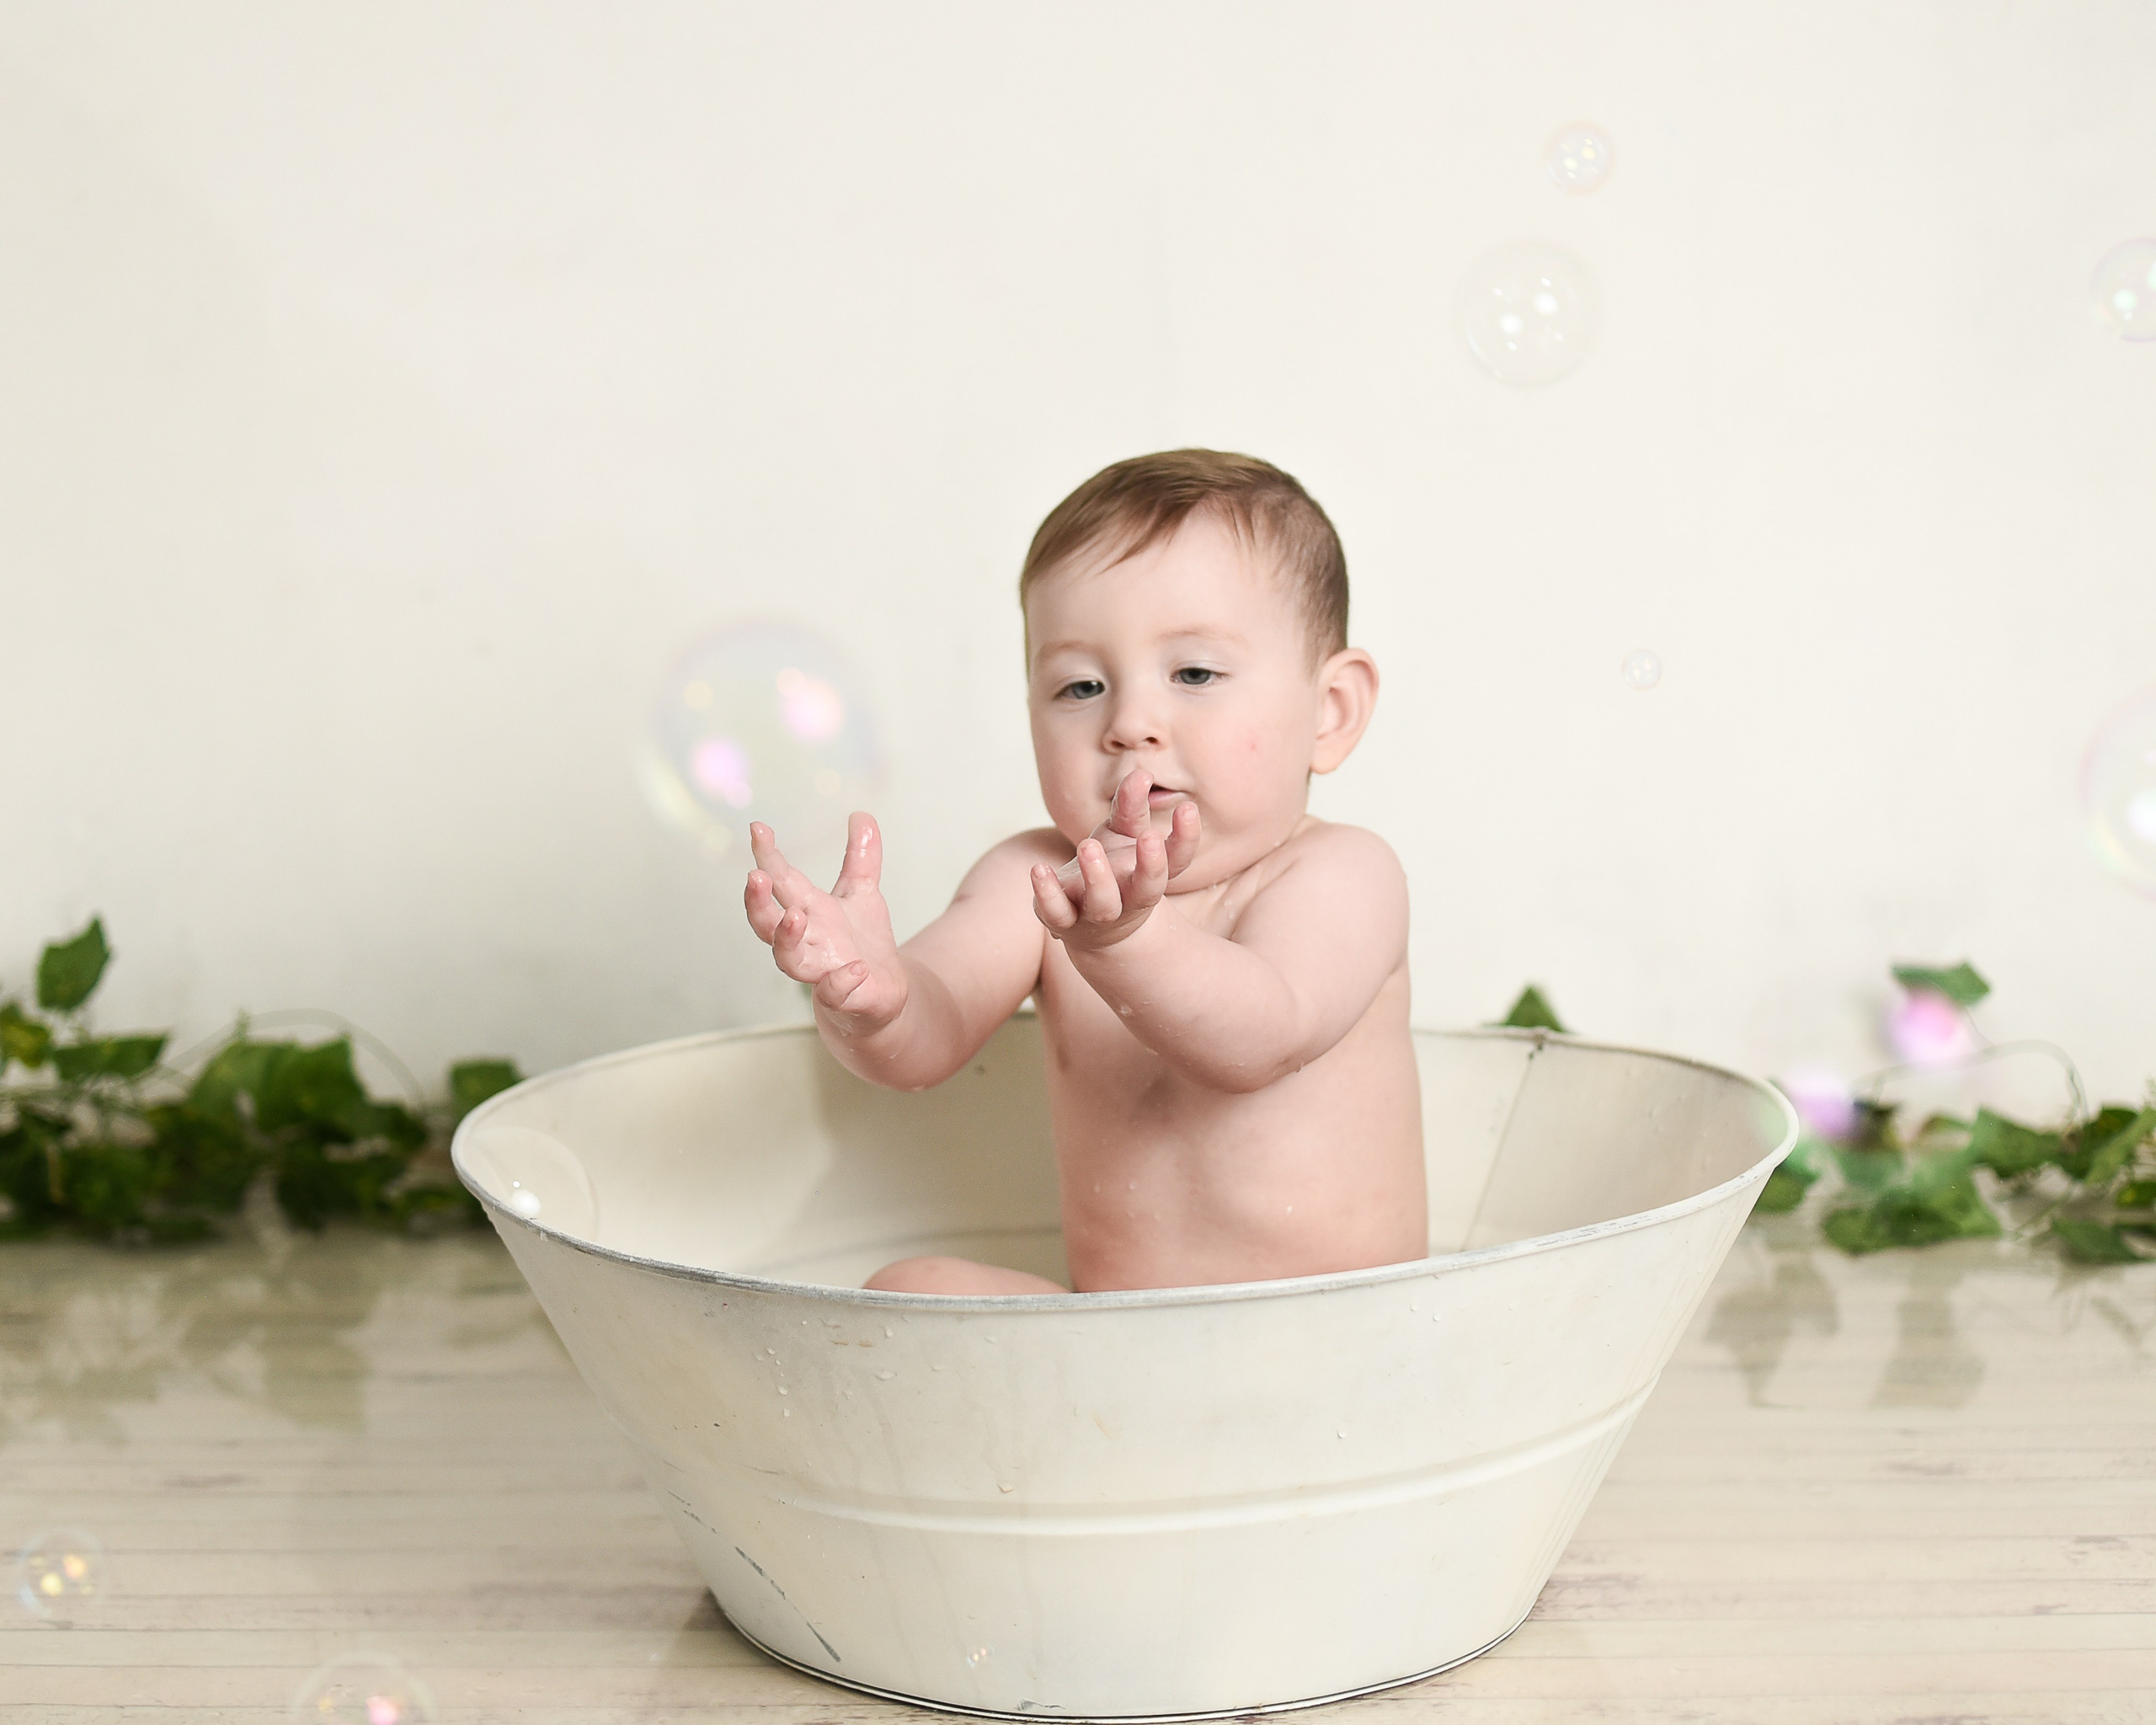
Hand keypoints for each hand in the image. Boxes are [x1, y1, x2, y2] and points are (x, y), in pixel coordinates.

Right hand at [744, 813, 906, 1029]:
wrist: (878, 995)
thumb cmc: (860, 943)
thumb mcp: (864, 893)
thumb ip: (862, 857)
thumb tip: (861, 814)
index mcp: (808, 911)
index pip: (781, 880)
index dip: (767, 855)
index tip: (758, 827)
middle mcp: (806, 940)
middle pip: (767, 922)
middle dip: (758, 901)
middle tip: (755, 876)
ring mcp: (820, 970)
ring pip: (788, 959)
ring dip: (786, 938)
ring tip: (793, 917)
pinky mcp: (845, 996)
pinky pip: (835, 992)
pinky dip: (842, 981)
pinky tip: (855, 968)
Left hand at [1030, 769, 1200, 950]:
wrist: (1089, 926)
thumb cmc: (1113, 868)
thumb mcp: (1122, 834)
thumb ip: (1130, 806)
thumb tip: (1143, 774)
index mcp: (1150, 876)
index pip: (1177, 860)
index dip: (1186, 837)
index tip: (1187, 807)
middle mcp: (1130, 899)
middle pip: (1148, 889)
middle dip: (1151, 865)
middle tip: (1149, 837)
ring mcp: (1097, 914)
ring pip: (1103, 904)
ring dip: (1098, 877)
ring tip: (1088, 846)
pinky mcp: (1064, 920)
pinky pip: (1056, 912)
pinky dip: (1047, 893)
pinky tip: (1039, 869)